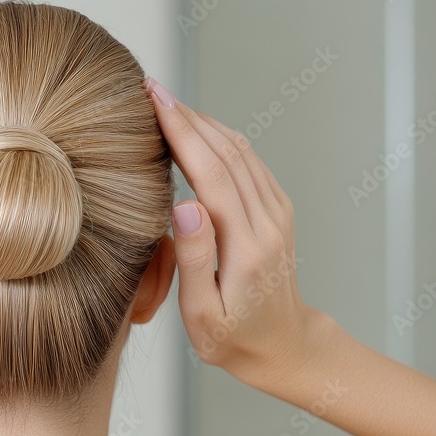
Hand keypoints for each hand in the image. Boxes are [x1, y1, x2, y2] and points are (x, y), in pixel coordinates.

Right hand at [144, 77, 327, 389]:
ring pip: (240, 150)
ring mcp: (277, 213)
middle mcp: (267, 222)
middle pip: (226, 152)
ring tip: (167, 101)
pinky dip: (221, 137)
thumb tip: (184, 204)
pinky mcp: (277, 210)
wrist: (285, 347)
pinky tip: (198, 128)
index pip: (211, 174)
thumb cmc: (234, 339)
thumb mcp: (203, 315)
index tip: (154, 100)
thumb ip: (193, 259)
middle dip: (187, 115)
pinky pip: (249, 161)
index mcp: (246, 247)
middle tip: (150, 88)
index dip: (182, 132)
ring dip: (203, 121)